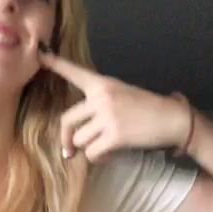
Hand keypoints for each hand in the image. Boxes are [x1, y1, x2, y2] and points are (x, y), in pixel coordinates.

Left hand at [39, 49, 190, 161]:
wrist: (172, 119)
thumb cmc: (146, 110)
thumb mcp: (121, 96)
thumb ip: (97, 107)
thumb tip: (75, 137)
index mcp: (103, 85)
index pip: (75, 72)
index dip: (56, 64)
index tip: (40, 52)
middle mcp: (101, 97)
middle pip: (66, 121)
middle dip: (67, 139)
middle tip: (69, 151)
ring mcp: (107, 115)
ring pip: (79, 140)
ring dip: (89, 148)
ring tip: (105, 147)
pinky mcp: (114, 134)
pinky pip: (92, 153)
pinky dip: (99, 158)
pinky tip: (111, 154)